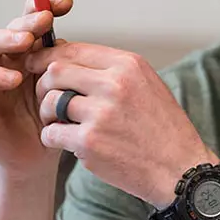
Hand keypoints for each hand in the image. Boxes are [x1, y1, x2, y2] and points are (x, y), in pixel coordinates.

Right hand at [0, 0, 72, 177]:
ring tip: (27, 42)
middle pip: (10, 27)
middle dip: (28, 20)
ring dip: (6, 38)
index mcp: (32, 53)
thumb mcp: (70, 91)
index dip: (46, 5)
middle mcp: (8, 59)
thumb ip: (73, 68)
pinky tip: (13, 78)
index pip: (33, 19)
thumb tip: (87, 46)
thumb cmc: (57, 120)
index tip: (67, 2)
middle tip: (46, 19)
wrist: (39, 156)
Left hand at [25, 43, 211, 205]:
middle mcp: (115, 84)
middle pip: (55, 71)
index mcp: (129, 65)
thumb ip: (114, 71)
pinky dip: (52, 138)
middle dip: (43, 85)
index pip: (74, 49)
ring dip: (47, 114)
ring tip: (60, 123)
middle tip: (47, 101)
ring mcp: (101, 113)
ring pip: (50, 102)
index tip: (39, 67)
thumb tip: (71, 58)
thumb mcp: (148, 86)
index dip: (49, 57)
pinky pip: (51, 132)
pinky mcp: (90, 142)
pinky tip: (66, 142)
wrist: (181, 170)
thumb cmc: (164, 131)